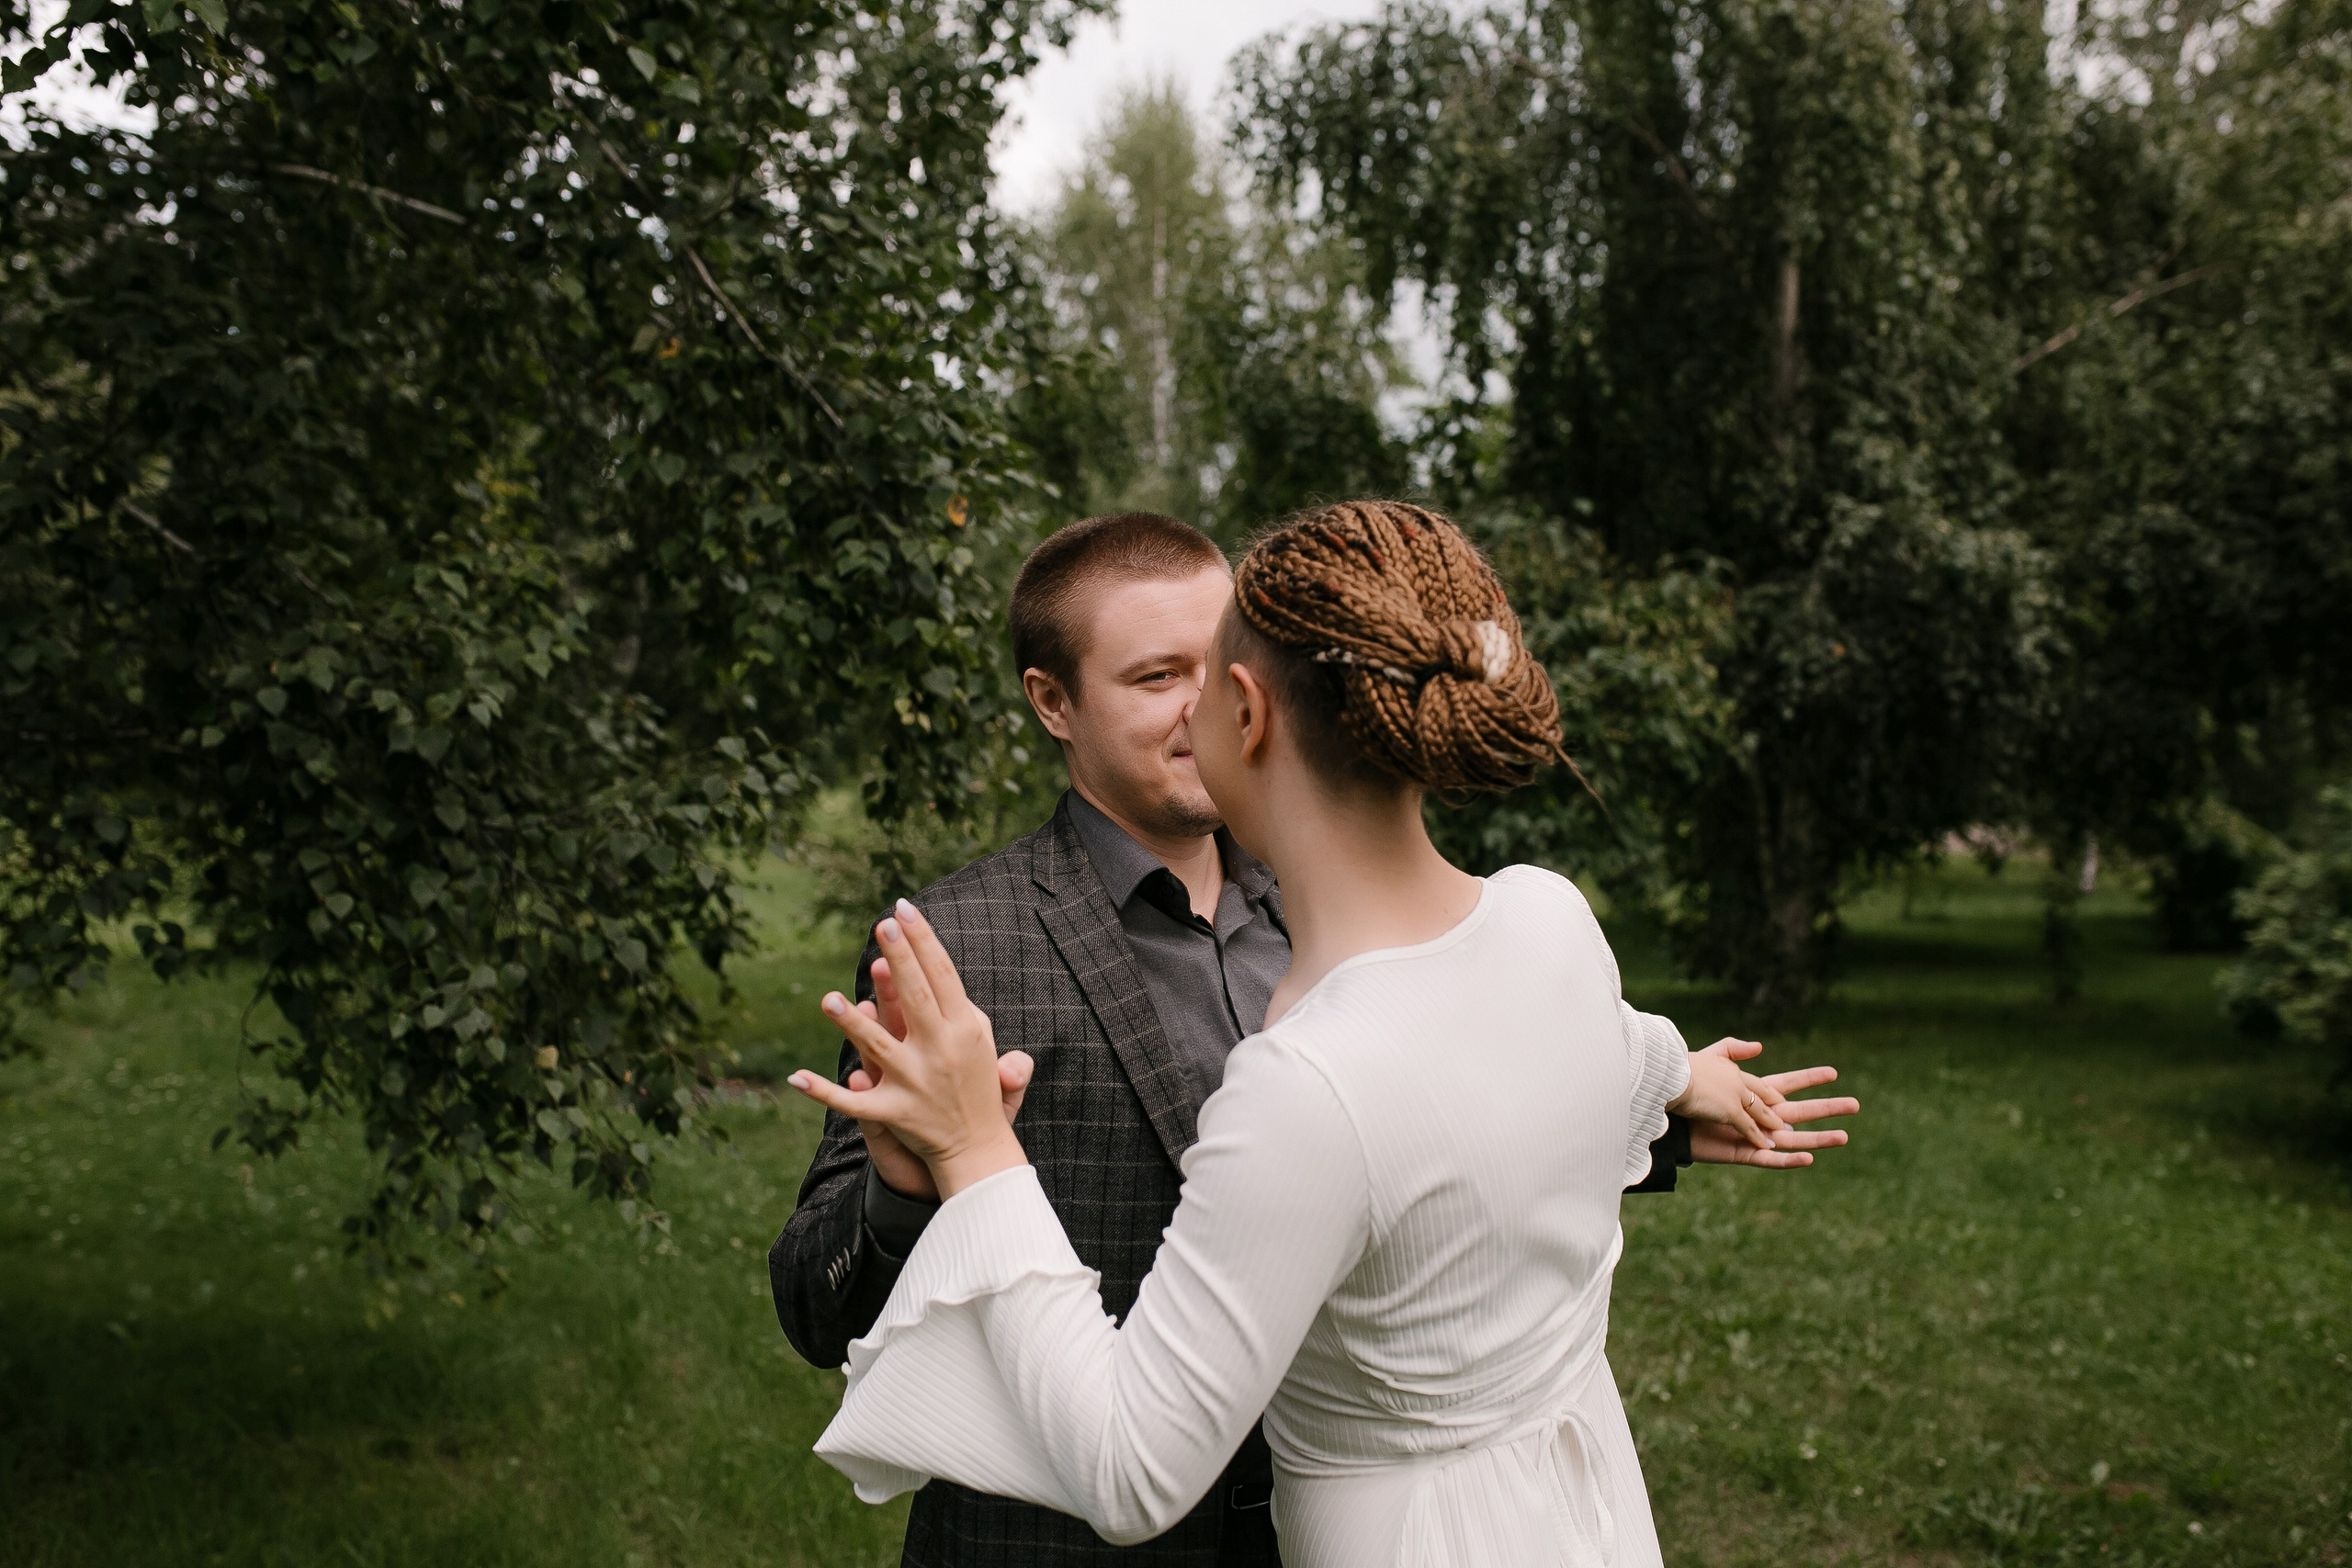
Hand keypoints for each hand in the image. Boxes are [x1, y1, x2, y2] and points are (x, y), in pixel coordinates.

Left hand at [791, 899, 1027, 1197]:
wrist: (978, 1149)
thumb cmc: (977, 1086)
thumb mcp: (983, 1045)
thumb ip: (965, 1009)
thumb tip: (943, 974)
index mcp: (964, 1029)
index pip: (942, 976)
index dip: (923, 941)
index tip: (905, 910)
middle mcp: (940, 1051)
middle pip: (916, 997)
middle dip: (899, 959)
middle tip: (881, 925)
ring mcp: (914, 1082)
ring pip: (877, 1047)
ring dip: (851, 1024)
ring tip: (828, 999)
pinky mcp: (891, 1113)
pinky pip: (852, 1103)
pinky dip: (823, 1093)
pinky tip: (795, 1077)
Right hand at [1666, 1040, 1788, 1150]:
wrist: (1666, 1074)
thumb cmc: (1675, 1065)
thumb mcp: (1705, 1055)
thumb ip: (1729, 1049)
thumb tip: (1758, 1047)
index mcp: (1728, 1068)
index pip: (1753, 1080)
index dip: (1767, 1089)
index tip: (1779, 1097)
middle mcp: (1736, 1081)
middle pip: (1764, 1092)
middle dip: (1779, 1100)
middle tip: (1798, 1109)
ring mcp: (1735, 1097)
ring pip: (1762, 1112)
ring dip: (1775, 1123)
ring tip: (1790, 1132)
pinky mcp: (1730, 1112)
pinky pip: (1748, 1128)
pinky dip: (1758, 1137)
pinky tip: (1767, 1146)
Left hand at [1686, 1039, 1858, 1168]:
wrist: (1671, 1117)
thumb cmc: (1690, 1094)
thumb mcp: (1712, 1066)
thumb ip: (1732, 1053)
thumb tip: (1759, 1046)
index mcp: (1754, 1095)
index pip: (1789, 1085)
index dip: (1810, 1079)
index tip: (1833, 1072)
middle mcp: (1761, 1117)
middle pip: (1801, 1112)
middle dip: (1828, 1108)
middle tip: (1856, 1104)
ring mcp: (1756, 1137)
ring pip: (1795, 1139)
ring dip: (1819, 1138)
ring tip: (1845, 1136)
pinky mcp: (1746, 1154)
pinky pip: (1772, 1160)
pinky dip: (1790, 1160)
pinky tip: (1809, 1158)